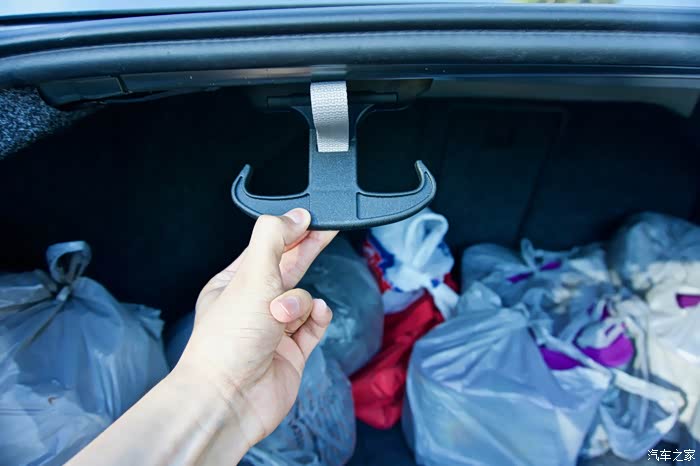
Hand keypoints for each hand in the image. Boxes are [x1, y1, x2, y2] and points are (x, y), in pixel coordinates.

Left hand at [174, 209, 337, 449]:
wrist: (230, 400)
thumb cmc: (229, 340)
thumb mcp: (251, 276)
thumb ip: (274, 239)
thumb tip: (295, 216)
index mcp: (233, 283)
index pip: (267, 248)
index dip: (291, 231)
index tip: (313, 217)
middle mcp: (253, 305)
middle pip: (289, 268)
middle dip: (308, 250)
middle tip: (329, 230)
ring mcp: (274, 330)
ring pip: (304, 299)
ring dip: (301, 301)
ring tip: (285, 316)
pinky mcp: (293, 352)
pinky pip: (315, 325)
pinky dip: (317, 318)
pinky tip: (314, 316)